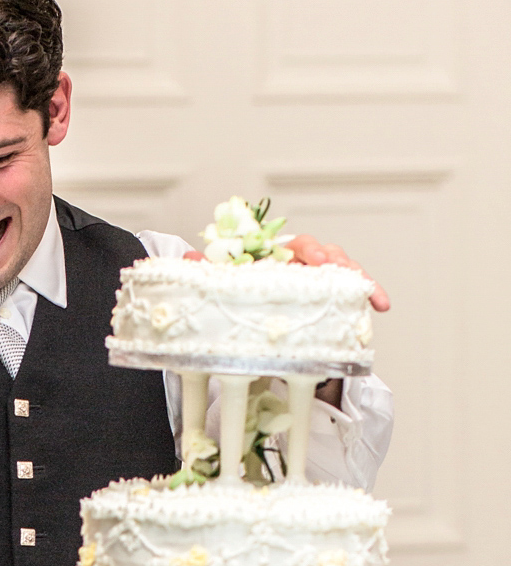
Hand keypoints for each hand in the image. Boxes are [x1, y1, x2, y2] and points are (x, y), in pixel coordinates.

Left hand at [184, 231, 388, 311]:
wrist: (248, 319)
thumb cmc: (238, 297)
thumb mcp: (221, 287)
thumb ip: (206, 272)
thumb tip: (186, 258)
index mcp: (278, 255)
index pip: (295, 245)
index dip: (305, 249)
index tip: (309, 258)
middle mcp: (302, 263)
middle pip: (326, 253)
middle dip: (338, 261)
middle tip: (346, 273)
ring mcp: (320, 280)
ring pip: (344, 270)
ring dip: (359, 278)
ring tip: (371, 292)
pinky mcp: (332, 299)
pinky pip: (352, 294)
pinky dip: (368, 296)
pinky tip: (380, 305)